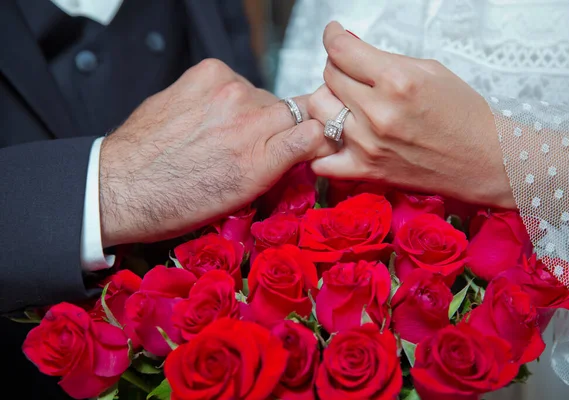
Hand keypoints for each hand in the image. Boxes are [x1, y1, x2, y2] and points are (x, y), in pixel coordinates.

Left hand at [100, 59, 335, 246]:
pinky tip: (205, 113)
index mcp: (262, 162)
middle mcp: (251, 123)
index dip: (315, 138)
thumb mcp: (241, 198)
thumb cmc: (179, 204)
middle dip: (281, 126)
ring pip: (261, 95)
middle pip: (294, 110)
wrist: (123, 186)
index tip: (306, 145)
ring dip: (250, 110)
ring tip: (220, 130)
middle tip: (255, 141)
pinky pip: (234, 79)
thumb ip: (276, 165)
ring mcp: (229, 93)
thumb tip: (300, 144)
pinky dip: (225, 94)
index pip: (319, 131)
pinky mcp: (208, 73)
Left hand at [308, 22, 514, 208]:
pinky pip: (321, 160)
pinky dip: (322, 149)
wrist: (484, 160)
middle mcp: (378, 112)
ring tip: (346, 104)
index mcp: (396, 80)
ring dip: (328, 102)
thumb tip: (350, 46)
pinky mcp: (366, 171)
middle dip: (336, 68)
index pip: (340, 50)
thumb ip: (385, 59)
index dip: (333, 37)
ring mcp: (368, 145)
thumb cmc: (463, 114)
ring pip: (318, 110)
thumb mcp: (430, 70)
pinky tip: (337, 139)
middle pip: (328, 77)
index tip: (334, 34)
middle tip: (352, 73)